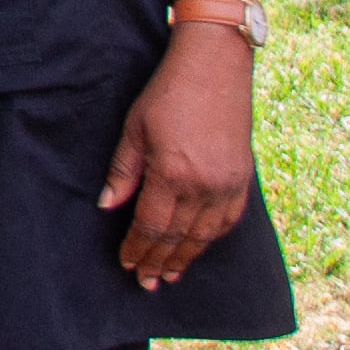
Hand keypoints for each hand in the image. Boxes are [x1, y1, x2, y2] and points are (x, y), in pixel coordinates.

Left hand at [98, 28, 255, 287]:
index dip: (138, 248)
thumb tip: (106, 206)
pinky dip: (212, 239)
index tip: (128, 264)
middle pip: (177, 237)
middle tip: (147, 282)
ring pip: (205, 235)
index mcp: (172, 174)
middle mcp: (203, 186)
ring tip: (170, 274)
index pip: (151, 225)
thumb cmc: (168, 93)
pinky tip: (200, 247)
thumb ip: (123, 171)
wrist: (215, 68)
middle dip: (159, 261)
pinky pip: (228, 220)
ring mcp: (227, 184)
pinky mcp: (243, 178)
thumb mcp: (134, 127)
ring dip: (186, 257)